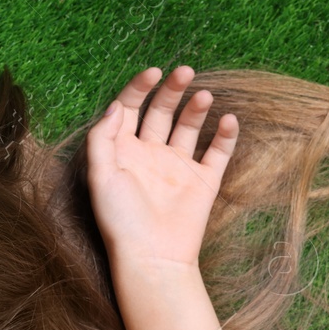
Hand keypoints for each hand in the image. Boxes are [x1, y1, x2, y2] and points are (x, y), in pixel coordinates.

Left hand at [86, 65, 238, 269]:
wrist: (153, 257)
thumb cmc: (121, 220)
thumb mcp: (101, 176)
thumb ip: (102, 138)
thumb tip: (117, 105)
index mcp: (123, 152)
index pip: (131, 109)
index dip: (139, 87)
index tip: (154, 72)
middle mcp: (150, 155)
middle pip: (161, 112)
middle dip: (172, 90)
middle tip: (185, 72)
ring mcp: (178, 167)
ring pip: (190, 126)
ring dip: (196, 107)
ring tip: (203, 95)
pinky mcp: (203, 181)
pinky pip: (218, 152)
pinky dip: (226, 134)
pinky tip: (227, 119)